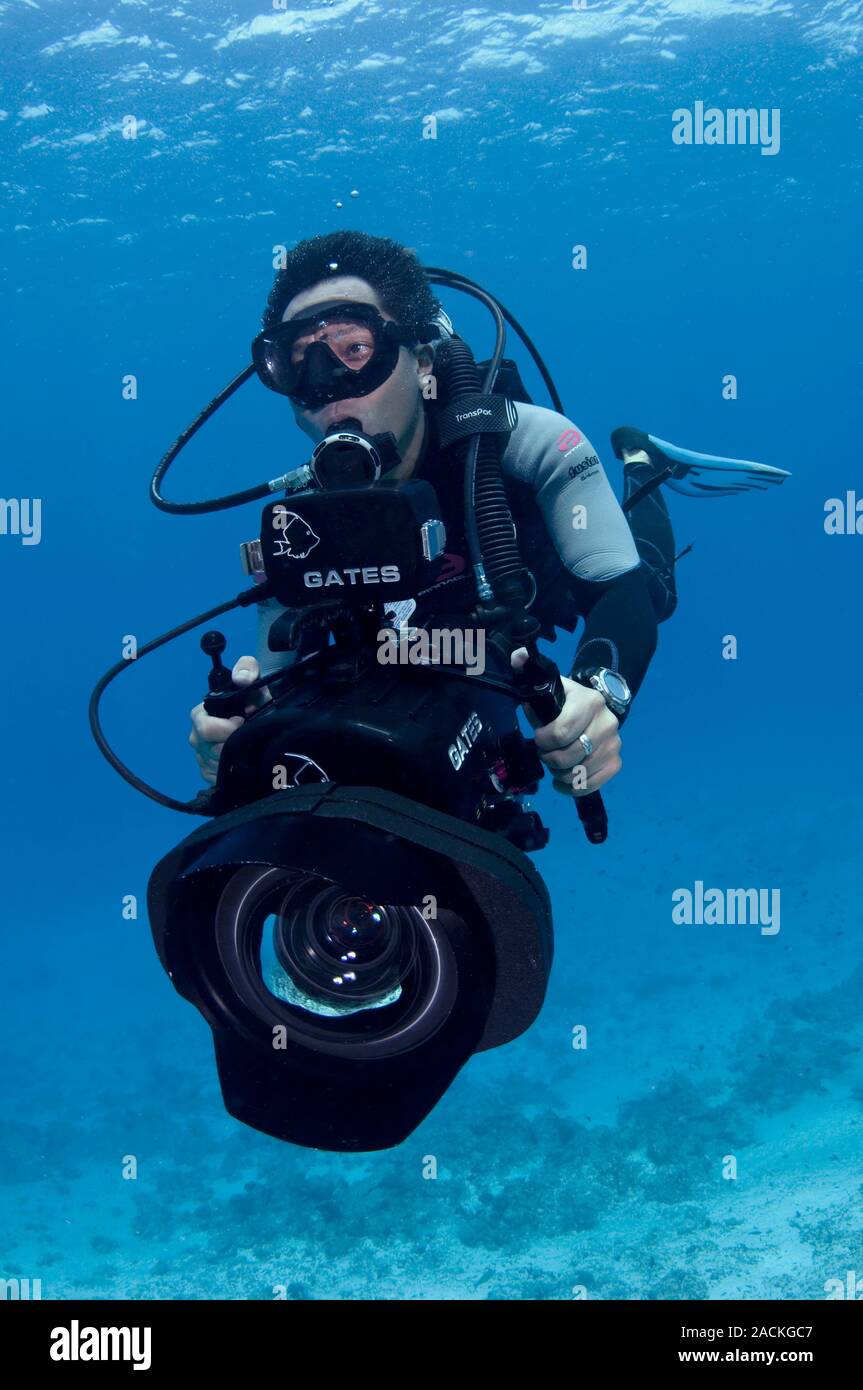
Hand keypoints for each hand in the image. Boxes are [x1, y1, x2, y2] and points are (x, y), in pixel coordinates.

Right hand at [189, 656, 268, 785]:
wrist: (263, 719)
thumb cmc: (254, 699)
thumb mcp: (255, 680)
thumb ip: (248, 669)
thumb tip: (240, 678)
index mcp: (200, 715)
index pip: (205, 728)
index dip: (227, 728)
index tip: (243, 722)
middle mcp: (196, 737)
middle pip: (211, 750)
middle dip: (233, 744)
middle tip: (249, 736)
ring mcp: (200, 756)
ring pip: (216, 766)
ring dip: (236, 757)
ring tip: (249, 745)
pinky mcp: (208, 773)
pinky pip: (217, 778)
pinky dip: (232, 771)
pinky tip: (243, 759)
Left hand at [511, 649, 621, 796]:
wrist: (594, 707)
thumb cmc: (565, 701)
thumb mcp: (549, 685)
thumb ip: (529, 671)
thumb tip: (518, 657)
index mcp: (589, 701)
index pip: (561, 732)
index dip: (543, 740)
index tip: (538, 737)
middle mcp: (606, 722)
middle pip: (569, 756)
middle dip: (550, 758)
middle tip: (545, 752)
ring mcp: (613, 743)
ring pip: (579, 772)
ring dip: (560, 773)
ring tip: (555, 763)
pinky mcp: (615, 760)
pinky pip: (593, 783)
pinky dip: (575, 787)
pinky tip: (564, 781)